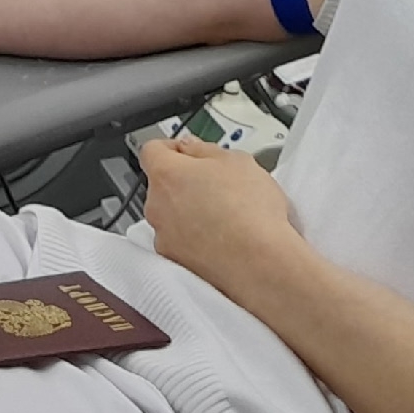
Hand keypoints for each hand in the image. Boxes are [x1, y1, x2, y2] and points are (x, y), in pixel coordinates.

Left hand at [138, 136, 300, 301]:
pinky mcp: (177, 264)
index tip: (189, 152)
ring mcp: (164, 238)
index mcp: (167, 175)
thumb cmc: (251, 212)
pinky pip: (180, 243)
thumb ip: (205, 149)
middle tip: (216, 185)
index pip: (152, 150)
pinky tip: (222, 239)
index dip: (173, 148)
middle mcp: (157, 207)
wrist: (261, 263)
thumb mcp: (237, 161)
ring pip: (171, 216)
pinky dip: (195, 240)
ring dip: (189, 213)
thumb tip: (192, 148)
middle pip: (163, 186)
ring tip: (225, 216)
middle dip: (185, 183)